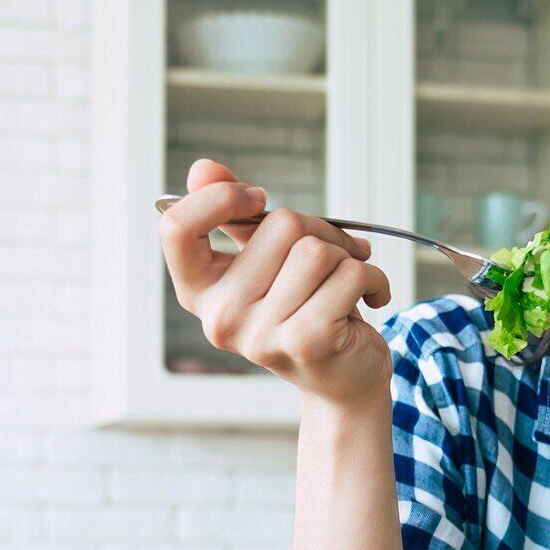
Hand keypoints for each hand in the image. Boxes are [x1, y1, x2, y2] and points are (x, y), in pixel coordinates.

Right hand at [158, 158, 393, 410]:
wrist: (343, 381)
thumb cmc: (304, 310)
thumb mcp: (265, 261)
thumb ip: (232, 214)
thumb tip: (203, 168)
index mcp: (199, 292)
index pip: (176, 228)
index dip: (221, 198)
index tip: (257, 200)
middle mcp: (219, 317)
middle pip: (278, 224)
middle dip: (320, 229)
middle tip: (332, 255)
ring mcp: (259, 334)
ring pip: (317, 250)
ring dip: (349, 256)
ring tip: (348, 280)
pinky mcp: (305, 341)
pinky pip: (348, 274)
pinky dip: (373, 278)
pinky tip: (370, 298)